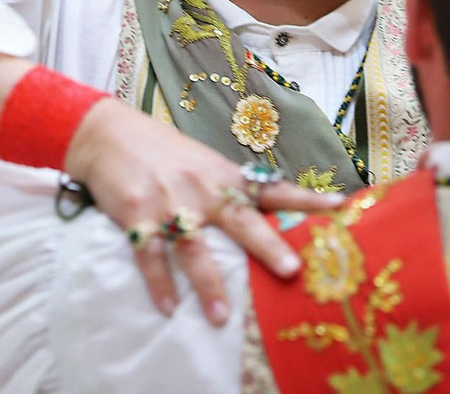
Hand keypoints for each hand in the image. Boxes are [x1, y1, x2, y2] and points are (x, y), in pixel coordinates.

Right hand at [64, 101, 339, 324]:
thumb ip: (234, 191)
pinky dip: (159, 283)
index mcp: (224, 176)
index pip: (273, 188)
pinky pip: (150, 255)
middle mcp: (201, 188)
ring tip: (221, 316)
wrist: (108, 134)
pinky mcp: (136, 215)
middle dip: (266, 246)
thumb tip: (272, 214)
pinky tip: (169, 308)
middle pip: (240, 220)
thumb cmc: (164, 153)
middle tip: (290, 270)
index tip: (340, 207)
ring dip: (207, 284)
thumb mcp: (205, 164)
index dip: (307, 199)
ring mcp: (169, 202)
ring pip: (193, 247)